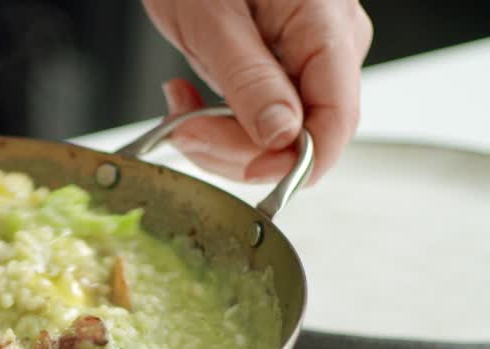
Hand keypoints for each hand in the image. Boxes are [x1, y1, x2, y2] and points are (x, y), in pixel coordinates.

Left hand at [142, 0, 371, 183]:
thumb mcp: (213, 19)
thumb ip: (250, 80)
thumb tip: (282, 137)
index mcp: (327, 30)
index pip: (335, 125)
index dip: (289, 163)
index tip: (235, 165)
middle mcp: (328, 48)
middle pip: (300, 137)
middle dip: (236, 149)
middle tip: (183, 128)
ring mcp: (304, 58)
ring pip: (273, 134)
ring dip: (217, 138)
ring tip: (178, 108)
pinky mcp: (276, 65)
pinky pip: (256, 115)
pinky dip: (215, 121)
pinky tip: (185, 98)